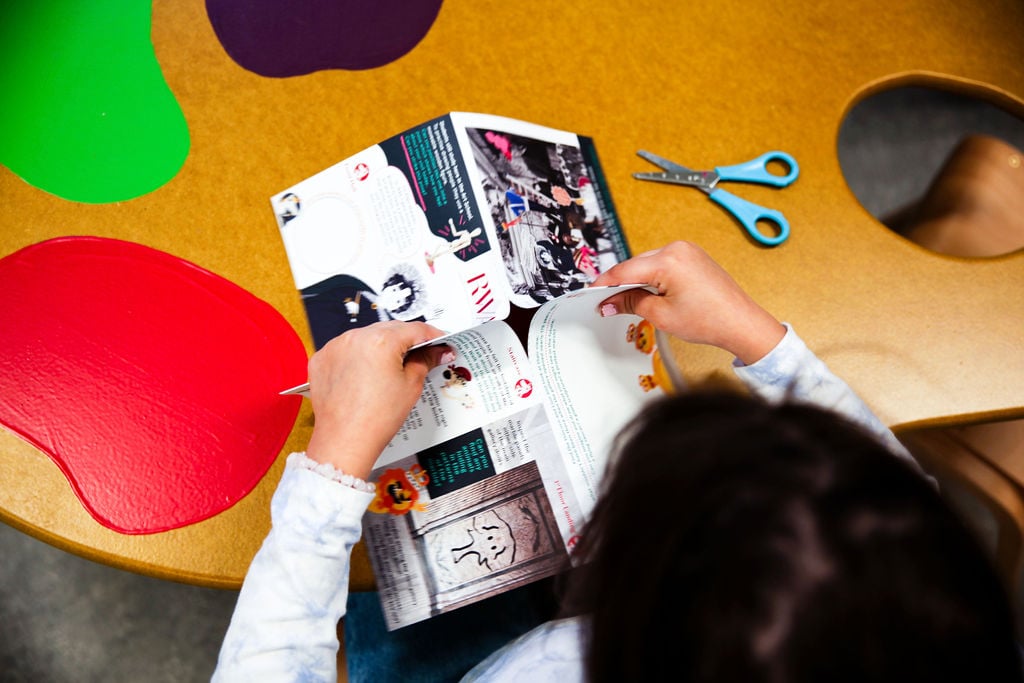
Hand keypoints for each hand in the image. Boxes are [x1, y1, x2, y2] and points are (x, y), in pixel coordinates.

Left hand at [304, 321, 451, 478]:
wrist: (345, 441)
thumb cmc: (376, 418)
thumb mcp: (411, 386)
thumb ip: (425, 361)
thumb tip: (435, 351)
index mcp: (381, 341)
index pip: (415, 329)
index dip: (432, 336)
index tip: (439, 342)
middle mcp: (355, 337)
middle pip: (390, 329)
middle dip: (407, 340)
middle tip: (421, 355)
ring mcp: (335, 347)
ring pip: (367, 337)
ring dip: (381, 346)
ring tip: (391, 367)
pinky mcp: (322, 359)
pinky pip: (346, 349)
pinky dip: (358, 356)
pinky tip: (367, 373)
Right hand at [593, 241, 784, 364]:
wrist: (740, 323)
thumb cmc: (710, 319)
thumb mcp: (661, 315)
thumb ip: (631, 303)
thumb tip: (611, 302)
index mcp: (669, 260)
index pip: (625, 270)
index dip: (605, 285)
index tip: (593, 295)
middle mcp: (678, 249)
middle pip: (636, 264)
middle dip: (621, 284)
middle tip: (608, 303)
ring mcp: (687, 251)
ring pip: (648, 263)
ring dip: (637, 280)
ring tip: (628, 301)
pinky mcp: (693, 257)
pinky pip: (663, 263)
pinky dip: (652, 276)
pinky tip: (648, 292)